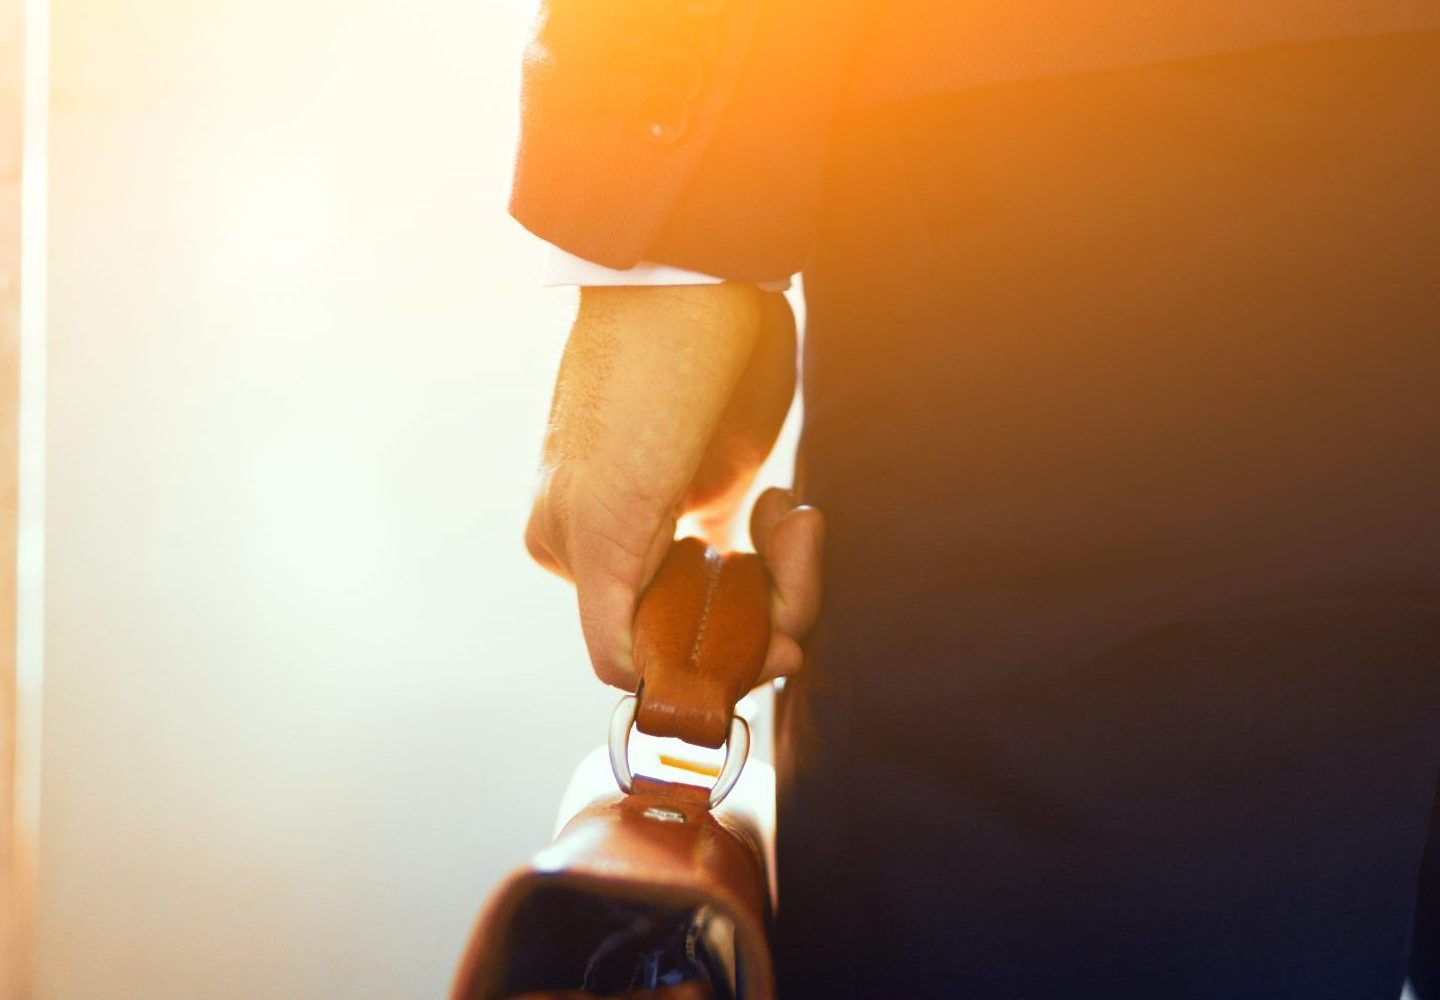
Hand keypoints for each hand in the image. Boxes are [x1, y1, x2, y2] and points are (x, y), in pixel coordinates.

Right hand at [525, 283, 824, 689]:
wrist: (700, 291)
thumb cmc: (640, 396)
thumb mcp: (602, 520)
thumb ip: (604, 614)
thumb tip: (631, 686)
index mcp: (575, 558)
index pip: (648, 657)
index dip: (716, 664)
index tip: (771, 644)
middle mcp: (623, 549)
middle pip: (704, 633)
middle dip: (764, 614)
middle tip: (793, 558)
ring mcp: (678, 524)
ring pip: (742, 605)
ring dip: (786, 575)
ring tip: (790, 517)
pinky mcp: (725, 496)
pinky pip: (761, 565)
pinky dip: (789, 553)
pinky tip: (786, 509)